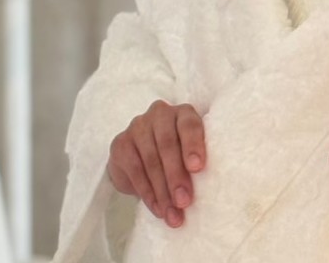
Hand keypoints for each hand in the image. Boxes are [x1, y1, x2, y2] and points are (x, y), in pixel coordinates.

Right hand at [107, 100, 205, 227]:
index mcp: (183, 113)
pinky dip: (148, 193)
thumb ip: (196, 163)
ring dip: (162, 192)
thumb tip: (207, 190)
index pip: (189, 124)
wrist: (141, 157)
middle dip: (176, 176)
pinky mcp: (121, 143)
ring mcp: (138, 126)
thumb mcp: (190, 154)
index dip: (193, 145)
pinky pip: (135, 171)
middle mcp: (160, 114)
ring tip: (173, 215)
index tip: (198, 168)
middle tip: (184, 202)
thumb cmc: (177, 154)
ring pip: (151, 160)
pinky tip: (157, 208)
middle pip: (168, 145)